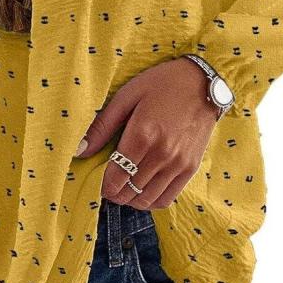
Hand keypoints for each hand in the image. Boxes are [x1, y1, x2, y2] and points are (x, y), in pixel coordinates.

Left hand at [76, 56, 219, 208]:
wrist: (202, 82)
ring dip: (130, 199)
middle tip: (107, 183)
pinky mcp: (190, 168)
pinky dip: (150, 201)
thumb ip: (102, 126)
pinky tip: (142, 189)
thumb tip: (80, 150)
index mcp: (142, 135)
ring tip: (123, 187)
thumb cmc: (161, 84)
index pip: (115, 178)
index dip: (101, 186)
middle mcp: (161, 154)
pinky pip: (166, 199)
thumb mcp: (126, 96)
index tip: (95, 181)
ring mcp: (178, 164)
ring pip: (146, 200)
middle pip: (128, 192)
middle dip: (113, 193)